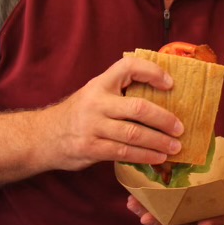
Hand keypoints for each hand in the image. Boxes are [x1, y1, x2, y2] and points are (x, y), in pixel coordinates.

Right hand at [41, 55, 184, 171]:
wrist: (43, 136)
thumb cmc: (79, 113)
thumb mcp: (95, 94)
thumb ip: (119, 93)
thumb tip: (163, 97)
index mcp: (100, 84)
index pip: (128, 67)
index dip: (151, 71)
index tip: (170, 83)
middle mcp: (96, 102)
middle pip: (138, 107)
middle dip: (164, 119)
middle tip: (181, 128)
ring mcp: (93, 126)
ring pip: (134, 133)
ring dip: (158, 142)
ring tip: (175, 147)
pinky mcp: (91, 148)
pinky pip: (124, 152)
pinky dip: (144, 156)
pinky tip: (157, 158)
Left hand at [125, 129, 223, 224]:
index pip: (223, 218)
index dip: (214, 221)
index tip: (203, 222)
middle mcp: (209, 214)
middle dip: (169, 224)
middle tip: (150, 219)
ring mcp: (194, 213)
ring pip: (173, 221)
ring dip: (154, 216)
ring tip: (135, 207)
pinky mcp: (181, 208)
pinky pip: (165, 212)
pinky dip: (150, 208)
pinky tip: (133, 200)